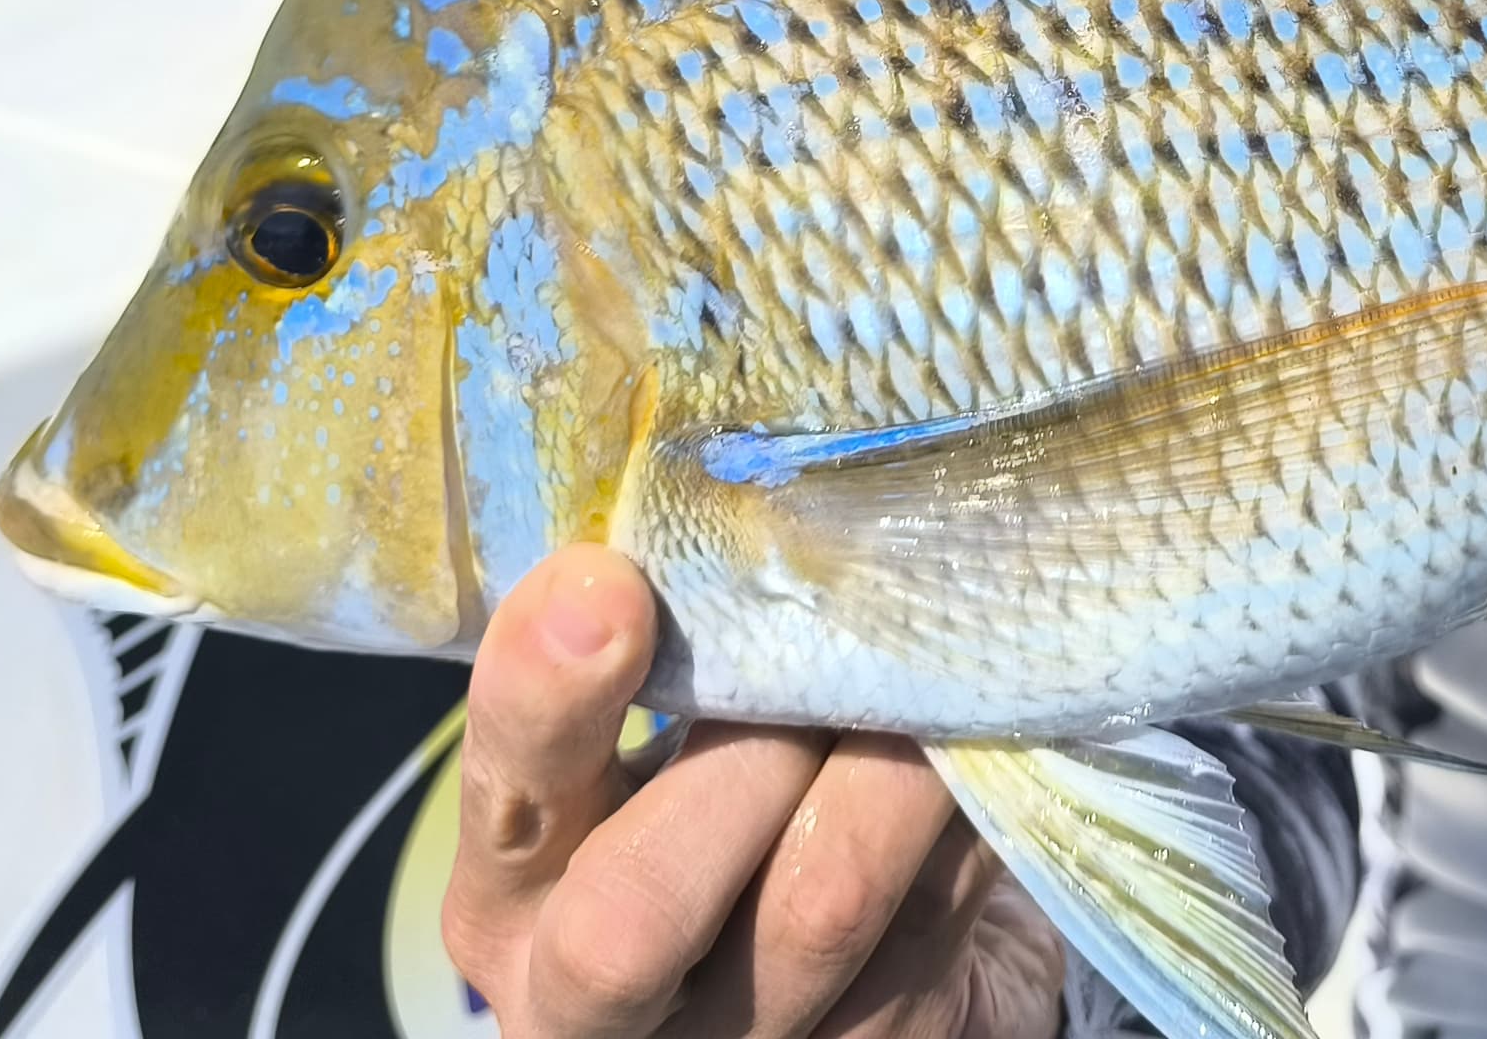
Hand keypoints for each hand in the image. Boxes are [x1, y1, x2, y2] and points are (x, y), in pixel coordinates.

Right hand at [442, 551, 1065, 1038]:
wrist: (833, 988)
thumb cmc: (721, 812)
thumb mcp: (649, 755)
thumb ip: (662, 667)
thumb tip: (739, 498)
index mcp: (512, 898)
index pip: (504, 805)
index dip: (545, 701)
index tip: (606, 583)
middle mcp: (593, 1005)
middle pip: (635, 914)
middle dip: (739, 756)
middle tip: (820, 649)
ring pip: (822, 902)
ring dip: (891, 756)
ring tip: (932, 657)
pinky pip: (938, 918)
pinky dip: (968, 801)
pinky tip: (982, 733)